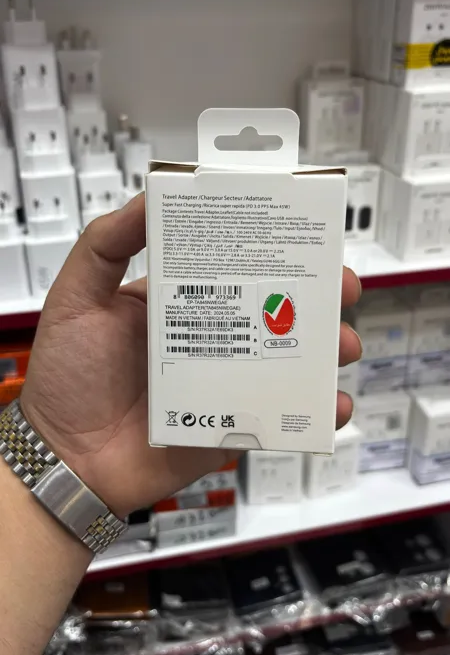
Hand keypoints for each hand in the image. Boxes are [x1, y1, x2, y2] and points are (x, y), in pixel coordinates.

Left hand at [21, 193, 361, 518]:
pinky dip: (316, 411)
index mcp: (179, 300)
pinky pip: (283, 415)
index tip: (304, 235)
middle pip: (274, 308)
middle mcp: (209, 335)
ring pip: (289, 358)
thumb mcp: (77, 297)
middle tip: (340, 289)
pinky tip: (333, 403)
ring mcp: (225, 381)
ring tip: (342, 345)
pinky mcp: (233, 424)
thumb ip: (106, 245)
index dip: (273, 249)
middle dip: (317, 296)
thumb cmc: (67, 377)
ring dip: (325, 348)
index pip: (235, 265)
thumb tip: (152, 196)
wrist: (67, 459)